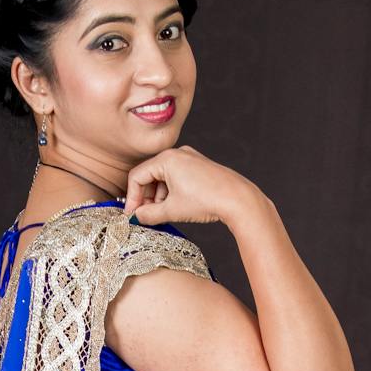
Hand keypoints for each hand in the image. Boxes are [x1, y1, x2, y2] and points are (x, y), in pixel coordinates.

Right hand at [123, 144, 257, 228]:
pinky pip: (177, 177)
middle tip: (146, 217)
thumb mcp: (172, 210)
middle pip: (150, 176)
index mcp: (166, 159)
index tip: (132, 215)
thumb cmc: (206, 200)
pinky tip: (176, 207)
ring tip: (163, 214)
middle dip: (146, 198)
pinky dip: (172, 192)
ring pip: (164, 178)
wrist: (237, 199)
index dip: (132, 198)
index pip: (138, 176)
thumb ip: (150, 214)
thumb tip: (138, 217)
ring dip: (159, 197)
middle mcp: (177, 153)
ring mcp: (189, 158)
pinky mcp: (199, 166)